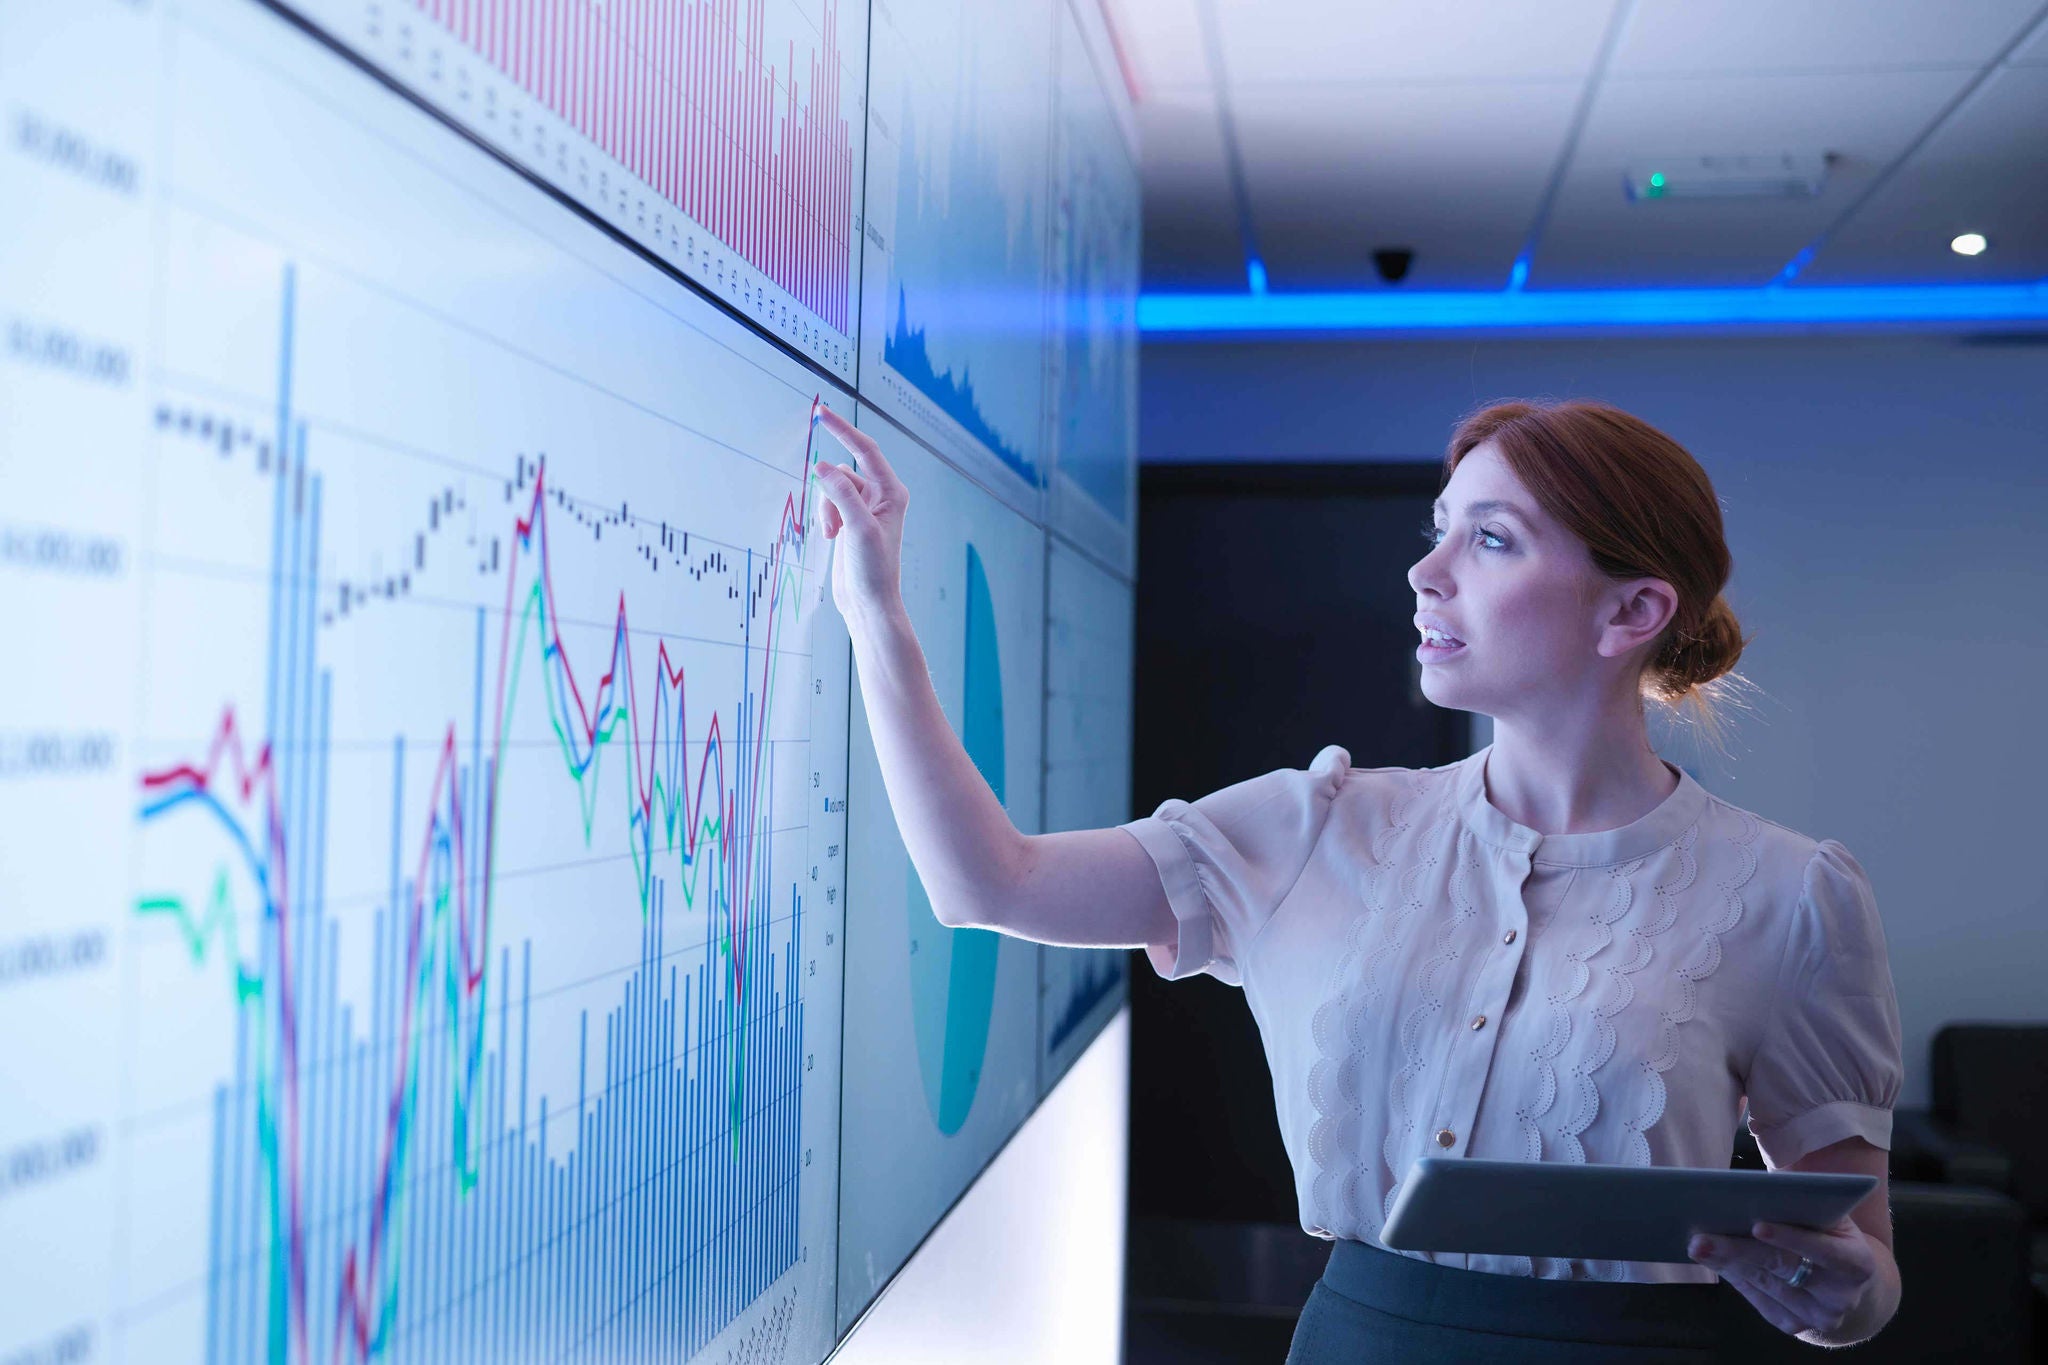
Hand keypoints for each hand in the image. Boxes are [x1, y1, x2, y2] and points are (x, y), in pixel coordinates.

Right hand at [810, 405, 907, 623]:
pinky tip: (830, 538)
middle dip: (831, 492)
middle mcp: (880, 496)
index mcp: (892, 492)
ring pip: (833, 488)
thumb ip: (841, 494)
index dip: (843, 430)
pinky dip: (825, 517)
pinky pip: (829, 503)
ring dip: (826, 508)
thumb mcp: (858, 527)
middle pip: (844, 472)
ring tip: (833, 535)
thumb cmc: (874, 569)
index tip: (821, 414)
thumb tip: (823, 466)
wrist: (869, 602)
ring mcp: (864, 508)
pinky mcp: (850, 520)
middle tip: (833, 523)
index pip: (866, 450)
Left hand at [1687, 1215, 1879, 1341]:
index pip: (1822, 1250)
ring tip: (1697, 1245)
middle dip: (1739, 1251)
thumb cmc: (1829, 1232)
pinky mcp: (1794, 1325)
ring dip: (1727, 1263)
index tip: (1756, 1226)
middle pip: (1783, 1269)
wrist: (1847, 1278)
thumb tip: (1750, 1192)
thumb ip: (1802, 1204)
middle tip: (1701, 1237)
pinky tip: (1714, 1260)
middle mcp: (1841, 1296)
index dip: (1790, 1238)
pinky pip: (1758, 1300)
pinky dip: (1734, 1277)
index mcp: (1857, 1263)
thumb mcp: (1829, 1214)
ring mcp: (1817, 1316)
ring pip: (1765, 1285)